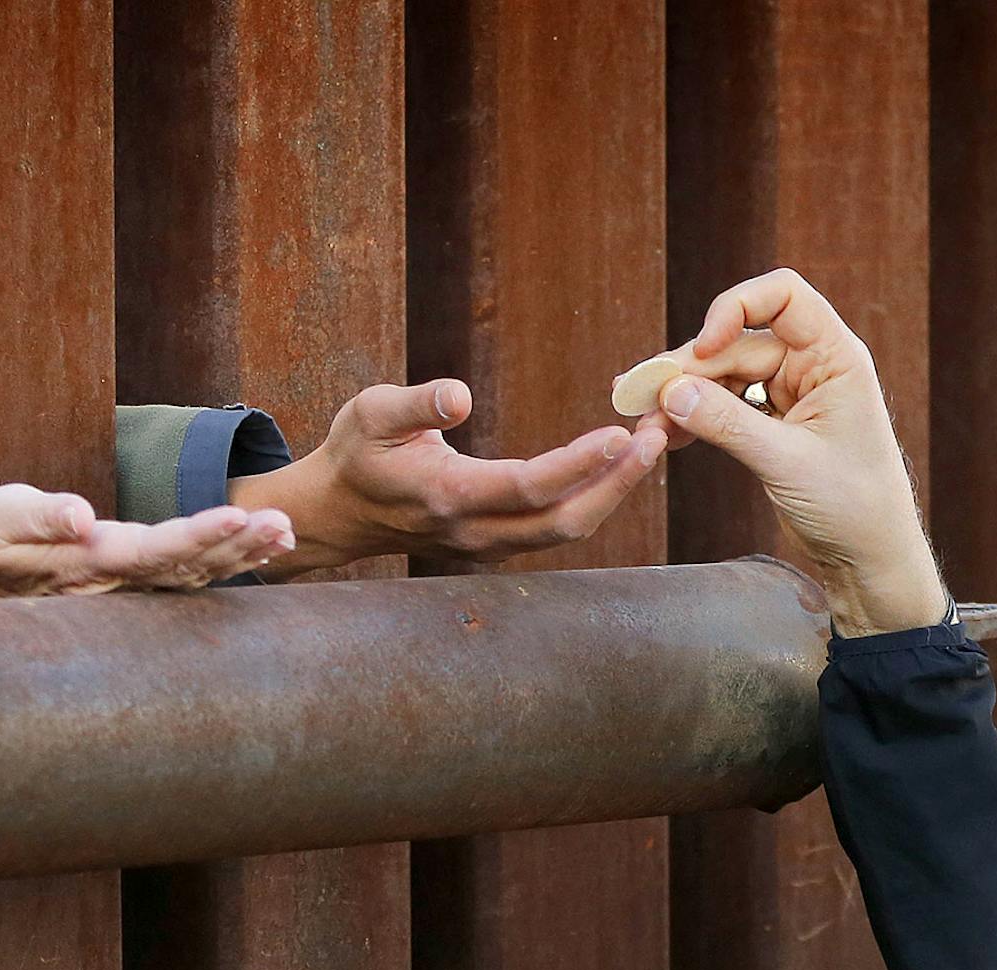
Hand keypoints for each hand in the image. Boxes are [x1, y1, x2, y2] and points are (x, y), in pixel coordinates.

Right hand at [0, 484, 288, 602]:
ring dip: (247, 552)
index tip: (236, 516)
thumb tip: (79, 515)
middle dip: (239, 543)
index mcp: (94, 563)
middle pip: (193, 564)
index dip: (197, 535)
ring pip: (203, 573)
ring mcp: (141, 588)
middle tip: (282, 523)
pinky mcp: (149, 583)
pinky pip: (200, 575)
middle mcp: (127, 581)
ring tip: (286, 530)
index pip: (155, 550)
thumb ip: (39, 517)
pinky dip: (236, 559)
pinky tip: (270, 546)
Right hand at [229, 379, 665, 574]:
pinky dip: (594, 498)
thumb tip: (459, 395)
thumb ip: (415, 405)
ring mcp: (490, 548)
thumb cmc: (356, 452)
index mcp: (445, 496)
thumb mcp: (368, 413)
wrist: (339, 513)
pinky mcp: (500, 547)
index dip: (580, 464)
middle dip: (618, 484)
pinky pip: (557, 529)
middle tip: (657, 437)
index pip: (528, 486)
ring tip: (650, 444)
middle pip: (565, 522)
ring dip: (614, 491)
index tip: (623, 433)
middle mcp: (475, 532)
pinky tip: (620, 464)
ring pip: (567, 531)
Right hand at [655, 268, 948, 634]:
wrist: (870, 557)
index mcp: (835, 357)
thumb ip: (728, 423)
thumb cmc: (852, 506)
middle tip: (641, 399)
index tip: (704, 348)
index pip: (783, 296)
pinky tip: (670, 435)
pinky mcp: (776, 423)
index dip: (736, 308)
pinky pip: (727, 406)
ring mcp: (793, 393)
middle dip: (689, 368)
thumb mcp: (786, 462)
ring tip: (648, 425)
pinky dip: (699, 417)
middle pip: (738, 342)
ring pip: (726, 375)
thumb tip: (671, 392)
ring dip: (685, 396)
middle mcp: (814, 365)